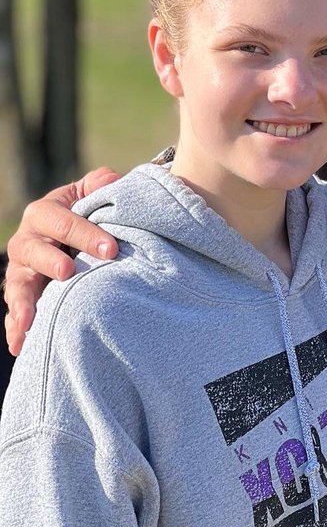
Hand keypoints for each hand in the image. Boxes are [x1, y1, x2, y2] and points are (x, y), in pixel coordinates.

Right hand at [4, 167, 120, 354]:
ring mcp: (22, 271)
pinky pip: (16, 313)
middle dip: (51, 261)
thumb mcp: (91, 194)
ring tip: (29, 319)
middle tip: (69, 272)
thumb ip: (100, 185)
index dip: (85, 233)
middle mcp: (27, 241)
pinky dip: (16, 329)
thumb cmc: (87, 213)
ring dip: (23, 302)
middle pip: (34, 251)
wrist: (76, 237)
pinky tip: (20, 345)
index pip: (61, 220)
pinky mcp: (23, 295)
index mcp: (45, 213)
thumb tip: (110, 181)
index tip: (111, 249)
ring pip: (18, 285)